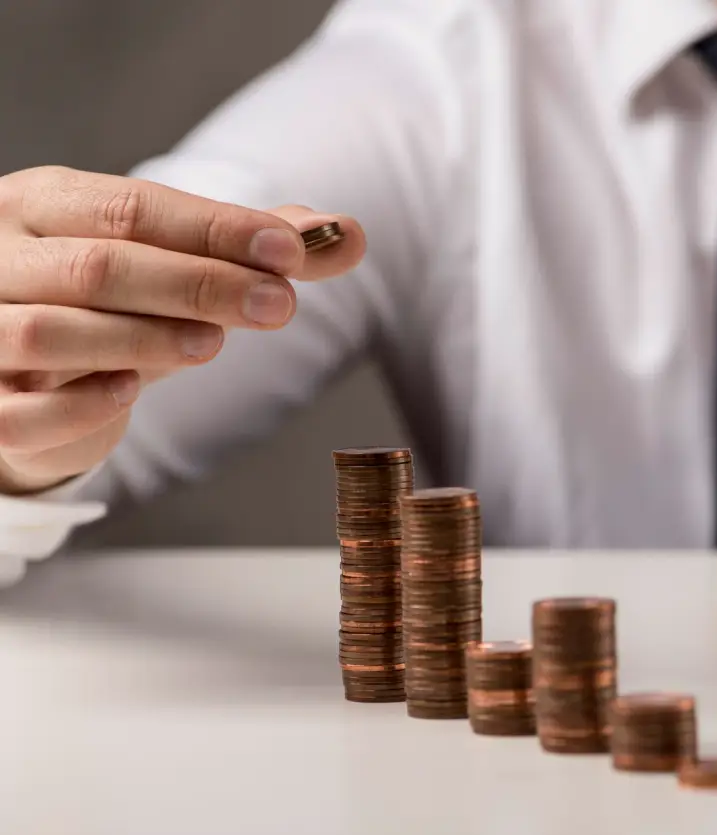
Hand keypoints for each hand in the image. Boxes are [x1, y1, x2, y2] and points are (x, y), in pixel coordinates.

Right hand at [0, 166, 365, 494]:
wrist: (25, 370)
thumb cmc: (109, 303)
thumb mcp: (175, 266)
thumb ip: (253, 250)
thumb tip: (347, 234)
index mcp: (44, 203)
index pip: (134, 208)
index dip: (217, 230)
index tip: (291, 250)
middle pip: (99, 265)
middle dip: (200, 284)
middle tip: (280, 304)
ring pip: (48, 332)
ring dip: (144, 338)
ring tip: (214, 344)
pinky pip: (19, 412)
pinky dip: (81, 404)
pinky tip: (134, 391)